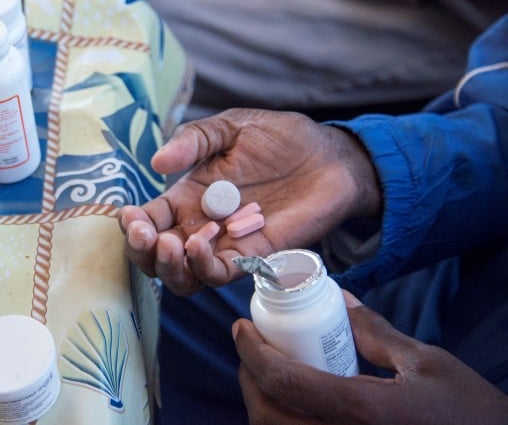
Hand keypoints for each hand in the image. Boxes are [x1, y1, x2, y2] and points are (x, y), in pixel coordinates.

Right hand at [118, 109, 379, 294]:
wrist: (330, 156)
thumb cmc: (280, 139)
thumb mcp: (230, 128)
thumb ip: (194, 140)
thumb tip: (157, 162)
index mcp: (187, 197)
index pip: (148, 220)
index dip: (132, 225)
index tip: (131, 217)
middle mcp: (200, 226)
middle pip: (157, 257)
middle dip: (142, 252)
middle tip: (147, 236)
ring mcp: (226, 246)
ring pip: (184, 276)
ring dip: (169, 267)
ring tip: (170, 244)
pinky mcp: (254, 257)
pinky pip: (220, 274)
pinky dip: (203, 266)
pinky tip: (201, 243)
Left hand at [232, 291, 507, 424]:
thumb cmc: (469, 412)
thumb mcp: (425, 362)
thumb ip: (373, 331)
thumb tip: (337, 298)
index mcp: (363, 412)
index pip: (284, 382)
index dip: (251, 353)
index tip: (240, 328)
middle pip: (267, 418)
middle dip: (249, 381)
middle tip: (252, 351)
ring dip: (263, 406)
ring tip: (270, 374)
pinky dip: (284, 424)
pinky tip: (295, 403)